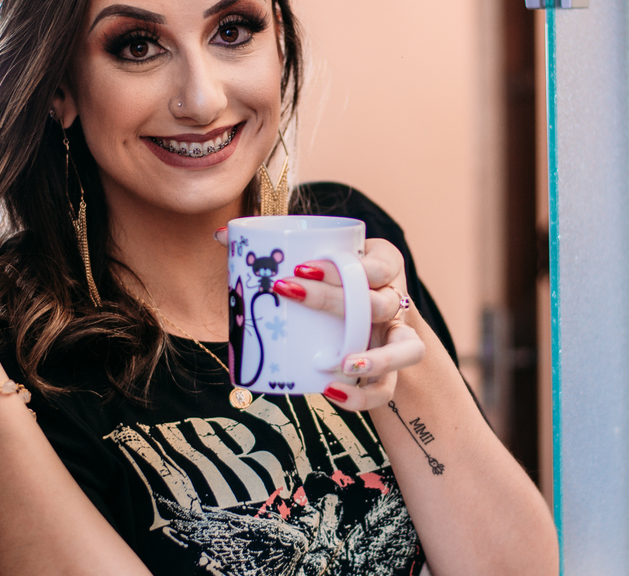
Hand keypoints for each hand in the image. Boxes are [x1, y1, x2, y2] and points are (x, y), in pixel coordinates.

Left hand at [270, 238, 425, 410]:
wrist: (365, 316)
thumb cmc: (336, 281)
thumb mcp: (320, 257)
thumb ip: (276, 246)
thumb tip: (222, 233)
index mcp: (384, 266)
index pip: (378, 264)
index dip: (343, 267)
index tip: (300, 268)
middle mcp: (395, 301)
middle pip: (377, 303)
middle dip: (333, 299)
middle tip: (289, 292)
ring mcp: (396, 338)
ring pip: (406, 349)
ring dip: (376, 358)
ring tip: (343, 365)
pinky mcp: (390, 371)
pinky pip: (386, 388)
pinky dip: (363, 395)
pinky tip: (332, 392)